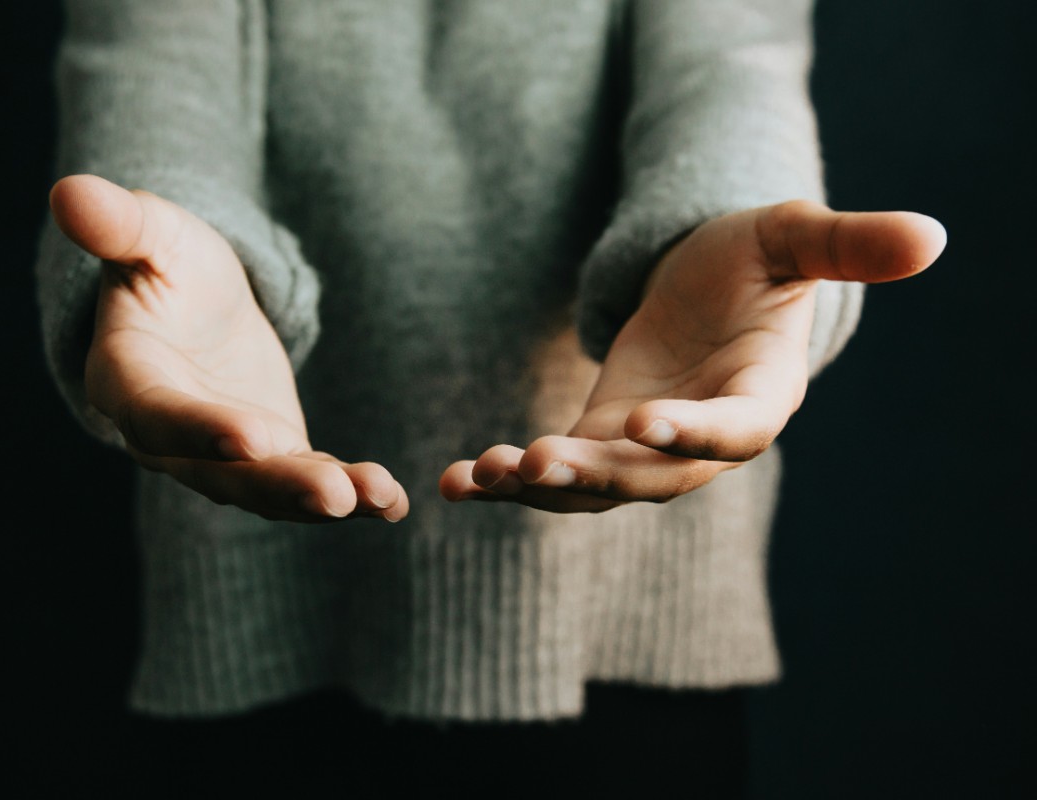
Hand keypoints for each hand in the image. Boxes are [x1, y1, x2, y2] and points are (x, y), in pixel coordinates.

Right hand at [49, 174, 407, 522]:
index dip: (202, 430)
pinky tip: (393, 502)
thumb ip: (118, 224)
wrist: (201, 300)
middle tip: (336, 495)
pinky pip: (305, 482)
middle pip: (220, 474)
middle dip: (279, 486)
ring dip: (321, 498)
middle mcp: (170, 435)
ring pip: (268, 489)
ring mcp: (221, 456)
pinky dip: (350, 496)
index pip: (160, 416)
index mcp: (129, 380)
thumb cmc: (169, 261)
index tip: (256, 439)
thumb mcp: (152, 234)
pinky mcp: (269, 458)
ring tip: (380, 497)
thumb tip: (67, 191)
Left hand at [440, 200, 945, 511]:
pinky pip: (555, 471)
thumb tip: (934, 236)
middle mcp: (703, 441)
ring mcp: (647, 448)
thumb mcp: (791, 236)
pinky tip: (455, 481)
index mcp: (760, 398)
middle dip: (594, 475)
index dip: (696, 432)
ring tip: (481, 473)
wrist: (708, 278)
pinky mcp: (600, 440)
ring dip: (540, 487)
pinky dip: (508, 480)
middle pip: (652, 477)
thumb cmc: (754, 255)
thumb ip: (846, 243)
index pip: (735, 430)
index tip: (648, 422)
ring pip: (595, 487)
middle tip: (534, 462)